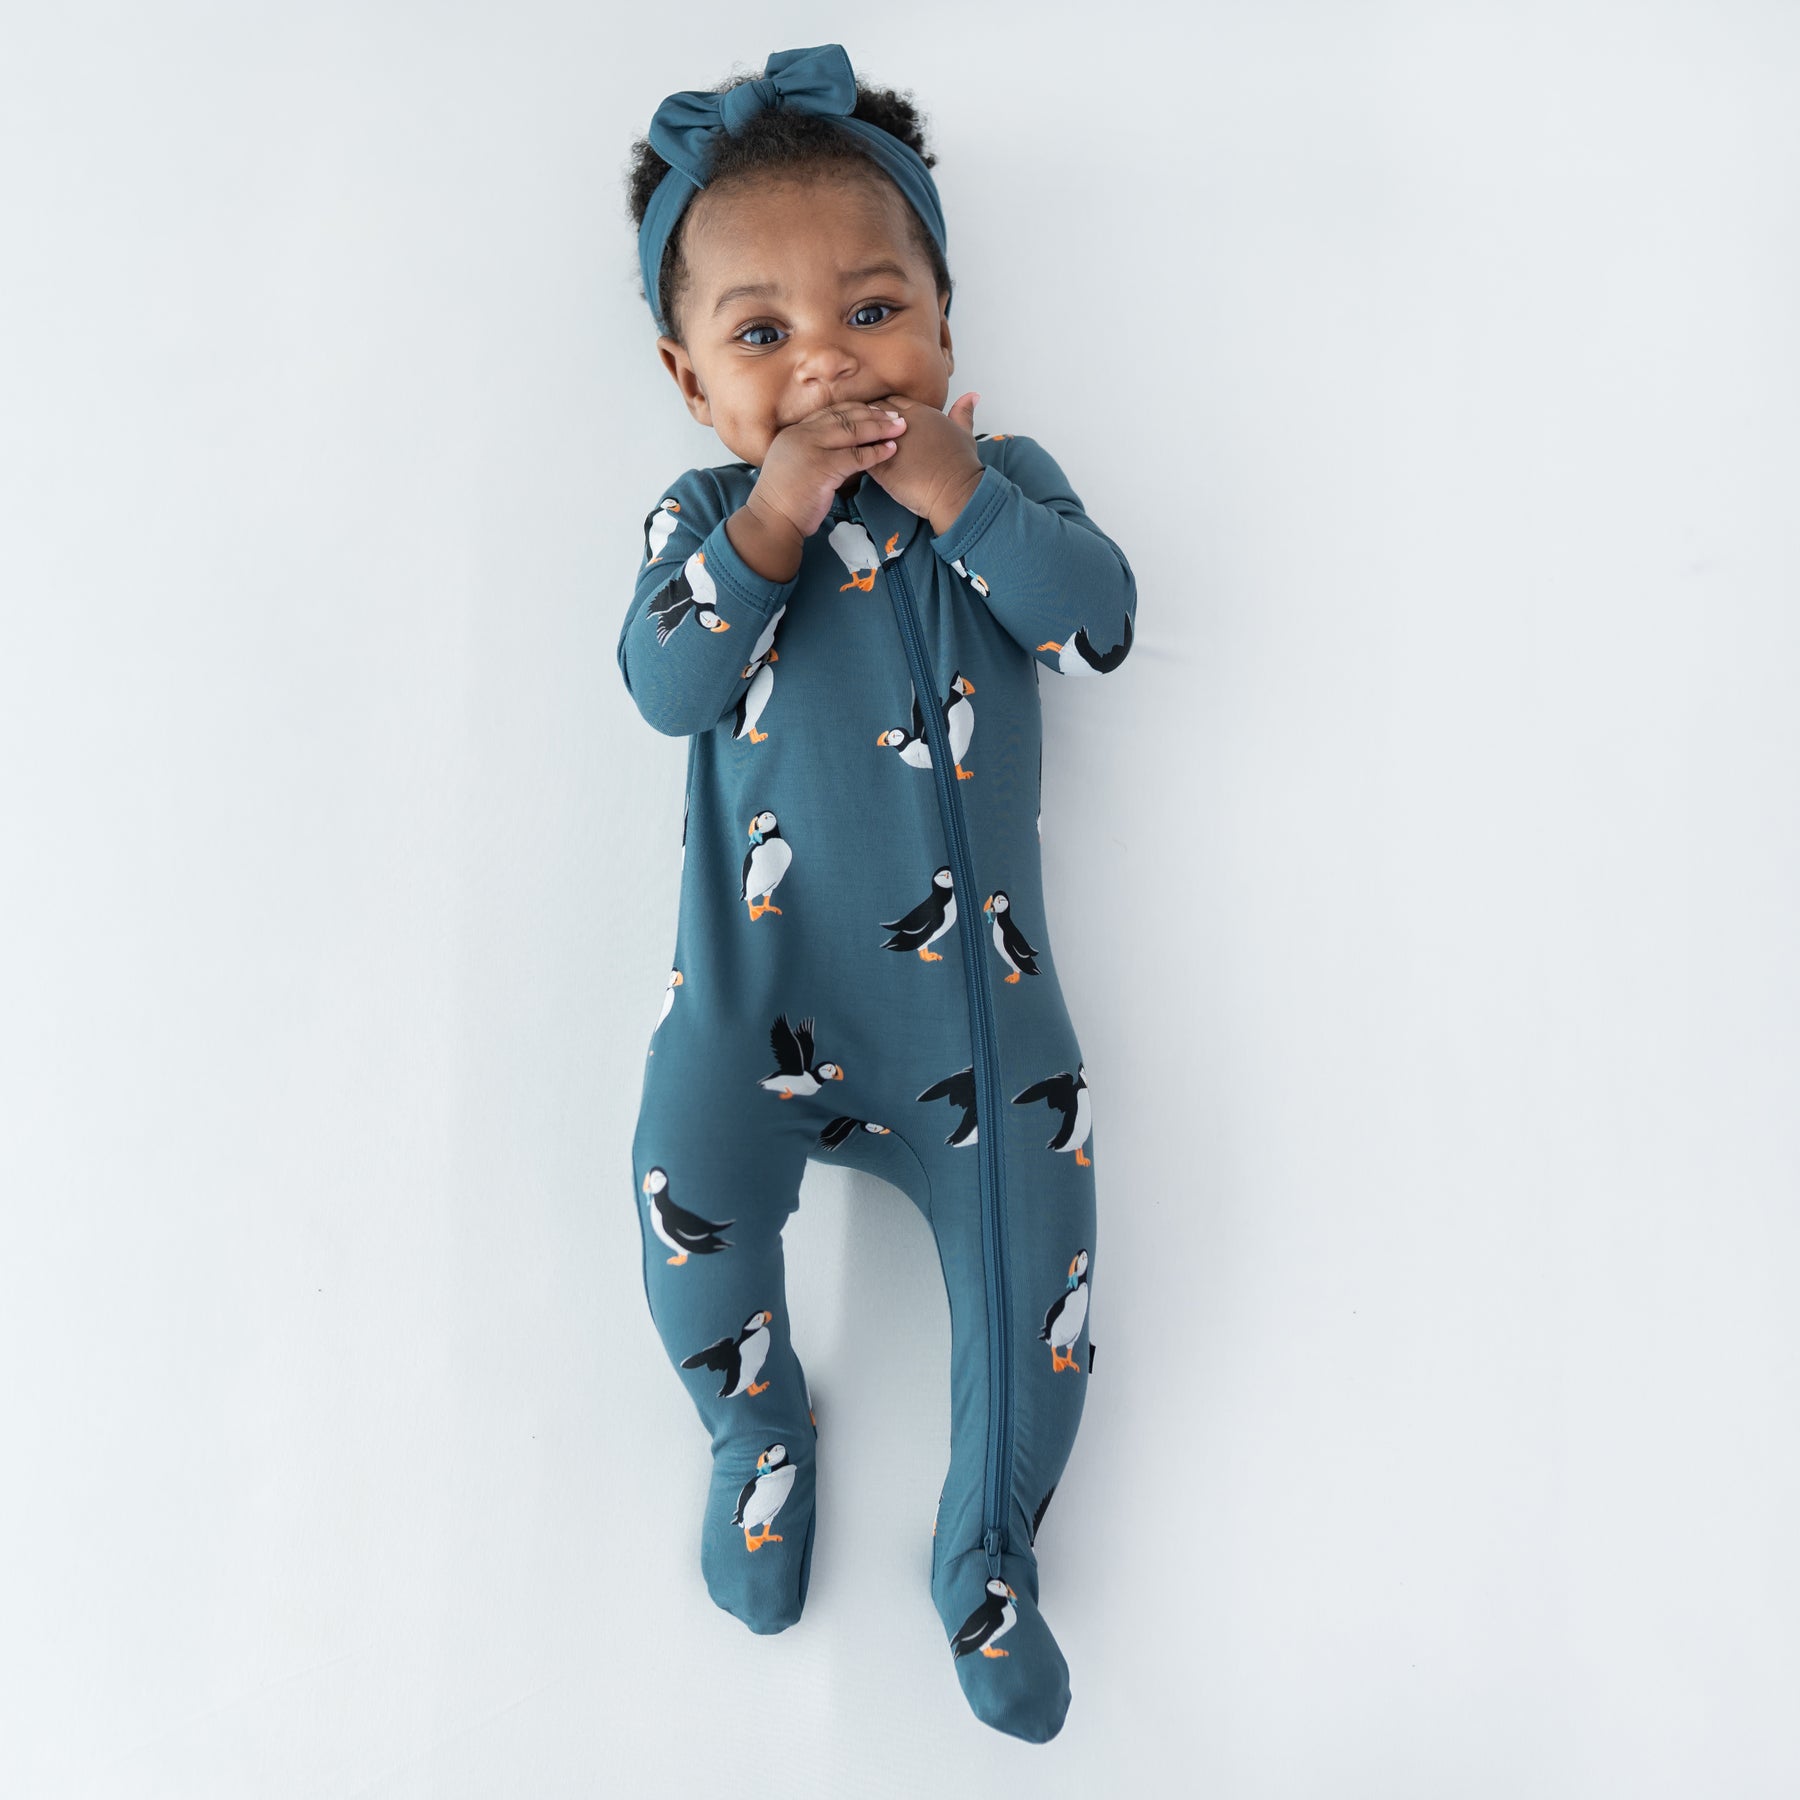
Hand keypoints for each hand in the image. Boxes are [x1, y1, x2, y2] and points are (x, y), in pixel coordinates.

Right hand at [743, 401, 908, 549]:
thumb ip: (816, 451)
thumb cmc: (786, 501)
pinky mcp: (822, 467)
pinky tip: (891, 450)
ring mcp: (811, 449)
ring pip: (852, 431)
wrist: (772, 521)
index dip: (856, 409)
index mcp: (795, 432)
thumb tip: (845, 448)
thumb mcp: (797, 465)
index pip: (831, 412)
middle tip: (895, 415)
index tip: (876, 410)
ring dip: (879, 428)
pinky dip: (876, 452)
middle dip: (872, 414)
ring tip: (899, 427)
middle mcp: (802, 435)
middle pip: (844, 416)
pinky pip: (856, 455)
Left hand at [865, 391, 983, 533]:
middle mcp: (902, 424)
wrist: (956, 490)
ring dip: (857, 437)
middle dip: (865, 419)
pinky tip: (851, 461)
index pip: (891, 402)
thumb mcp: (965, 432)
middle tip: (858, 430)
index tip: (877, 418)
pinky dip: (854, 456)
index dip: (883, 409)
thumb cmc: (962, 466)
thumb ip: (964, 412)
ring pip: (863, 433)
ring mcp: (890, 444)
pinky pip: (859, 456)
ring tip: (852, 445)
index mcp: (921, 413)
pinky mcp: (882, 466)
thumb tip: (972, 395)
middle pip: (873, 413)